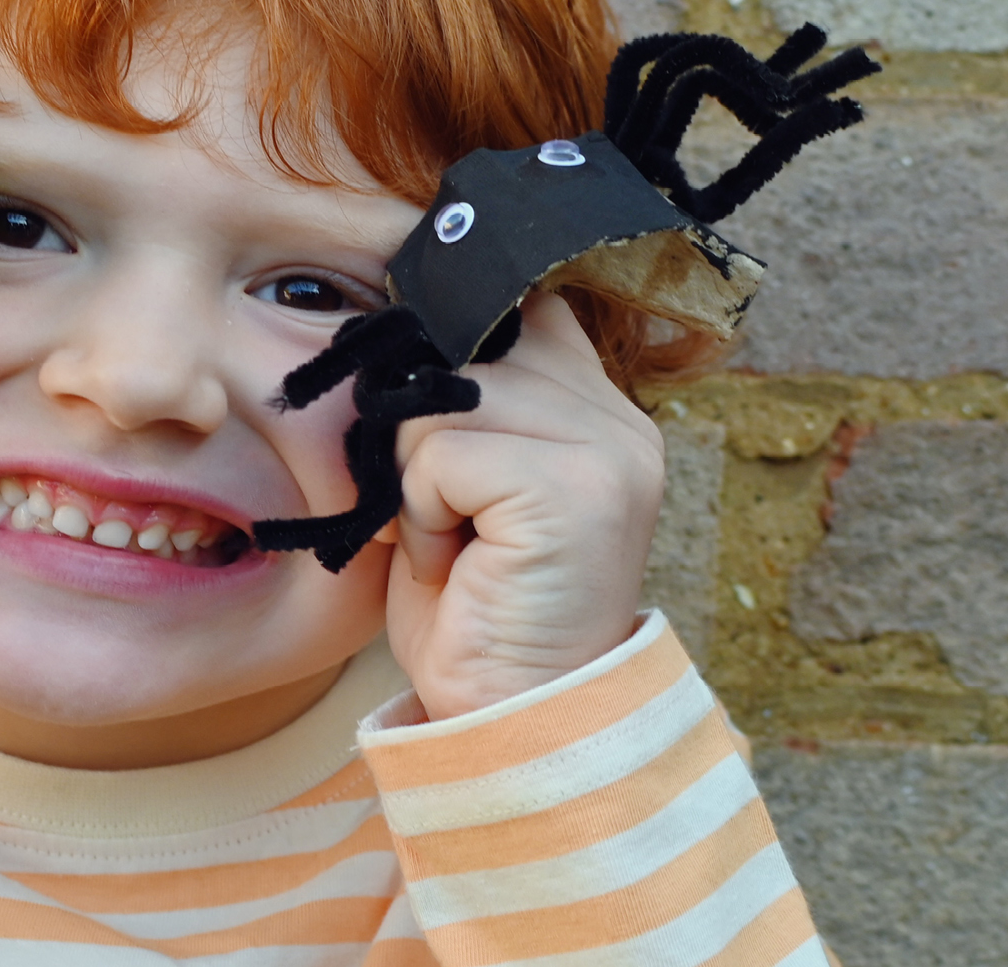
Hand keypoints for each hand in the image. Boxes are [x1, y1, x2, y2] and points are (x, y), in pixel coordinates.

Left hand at [379, 293, 664, 720]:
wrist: (507, 714)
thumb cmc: (474, 604)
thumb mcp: (469, 482)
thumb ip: (466, 400)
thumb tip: (403, 323)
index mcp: (597, 407)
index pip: (515, 305)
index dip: (453, 347)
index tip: (437, 420)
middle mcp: (618, 420)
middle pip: (458, 353)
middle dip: (419, 441)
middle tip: (452, 520)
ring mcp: (606, 451)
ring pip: (439, 402)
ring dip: (416, 483)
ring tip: (458, 542)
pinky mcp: (572, 489)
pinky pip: (439, 456)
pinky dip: (421, 514)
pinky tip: (460, 561)